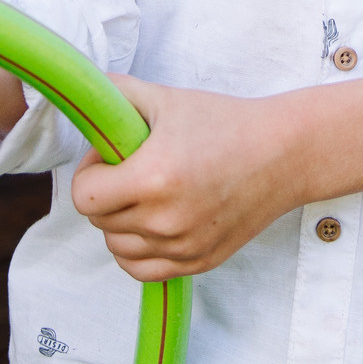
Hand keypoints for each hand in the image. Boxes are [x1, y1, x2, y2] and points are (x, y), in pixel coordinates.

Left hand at [70, 75, 304, 279]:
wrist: (283, 154)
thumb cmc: (225, 123)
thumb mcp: (165, 98)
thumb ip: (114, 93)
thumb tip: (79, 96)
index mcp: (154, 178)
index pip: (84, 196)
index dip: (91, 171)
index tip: (112, 156)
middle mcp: (166, 221)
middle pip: (99, 220)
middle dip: (106, 192)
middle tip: (133, 168)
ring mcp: (183, 247)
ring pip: (117, 247)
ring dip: (120, 221)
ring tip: (146, 193)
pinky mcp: (198, 263)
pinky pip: (141, 270)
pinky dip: (137, 249)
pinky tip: (153, 222)